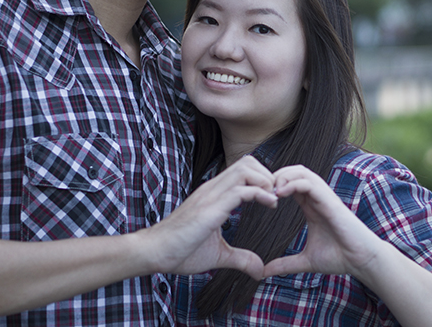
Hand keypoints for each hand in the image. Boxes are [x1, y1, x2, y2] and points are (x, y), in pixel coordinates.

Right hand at [143, 156, 276, 278]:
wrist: (154, 253)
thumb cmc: (180, 251)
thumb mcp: (218, 255)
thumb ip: (241, 258)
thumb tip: (260, 270)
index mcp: (214, 194)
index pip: (244, 169)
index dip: (263, 178)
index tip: (274, 198)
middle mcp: (213, 189)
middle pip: (248, 162)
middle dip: (268, 175)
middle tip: (276, 196)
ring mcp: (211, 195)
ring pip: (246, 169)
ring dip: (266, 181)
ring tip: (274, 200)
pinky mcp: (210, 208)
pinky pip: (240, 190)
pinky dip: (260, 193)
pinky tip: (270, 205)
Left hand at [262, 165, 383, 279]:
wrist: (360, 261)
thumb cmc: (339, 257)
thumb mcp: (305, 261)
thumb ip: (285, 264)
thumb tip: (264, 273)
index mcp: (311, 206)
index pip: (290, 183)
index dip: (273, 185)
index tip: (259, 198)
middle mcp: (317, 197)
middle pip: (294, 171)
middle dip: (275, 175)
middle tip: (261, 191)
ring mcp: (324, 197)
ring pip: (301, 171)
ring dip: (283, 176)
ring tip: (270, 190)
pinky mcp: (330, 201)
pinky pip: (310, 183)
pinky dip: (293, 183)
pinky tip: (280, 194)